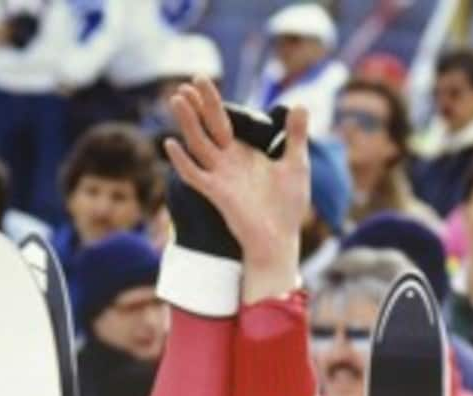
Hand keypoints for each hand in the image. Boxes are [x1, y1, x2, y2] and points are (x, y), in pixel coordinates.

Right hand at [164, 77, 309, 300]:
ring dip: (187, 122)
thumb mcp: (296, 164)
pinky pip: (194, 175)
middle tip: (188, 81)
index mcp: (242, 153)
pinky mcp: (217, 193)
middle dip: (199, 105)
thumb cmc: (287, 207)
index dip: (212, 102)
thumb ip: (295, 136)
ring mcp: (219, 177)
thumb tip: (301, 104)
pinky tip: (171, 144)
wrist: (279, 239)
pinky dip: (182, 161)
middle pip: (208, 127)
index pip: (223, 121)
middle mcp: (227, 163)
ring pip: (197, 144)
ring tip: (177, 99)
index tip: (201, 80)